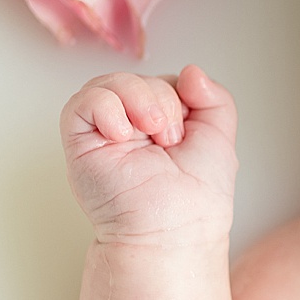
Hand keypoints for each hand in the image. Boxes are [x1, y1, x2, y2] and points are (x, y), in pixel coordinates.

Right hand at [61, 65, 237, 246]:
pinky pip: (83, 101)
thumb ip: (214, 97)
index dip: (180, 96)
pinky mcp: (80, 143)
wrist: (174, 228)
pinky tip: (123, 135)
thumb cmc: (197, 197)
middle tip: (170, 141)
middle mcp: (129, 125)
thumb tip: (191, 70)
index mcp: (160, 124)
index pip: (164, 81)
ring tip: (153, 134)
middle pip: (138, 78)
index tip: (187, 132)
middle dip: (163, 101)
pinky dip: (108, 108)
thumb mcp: (219, 136)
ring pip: (110, 82)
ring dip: (140, 100)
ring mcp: (103, 133)